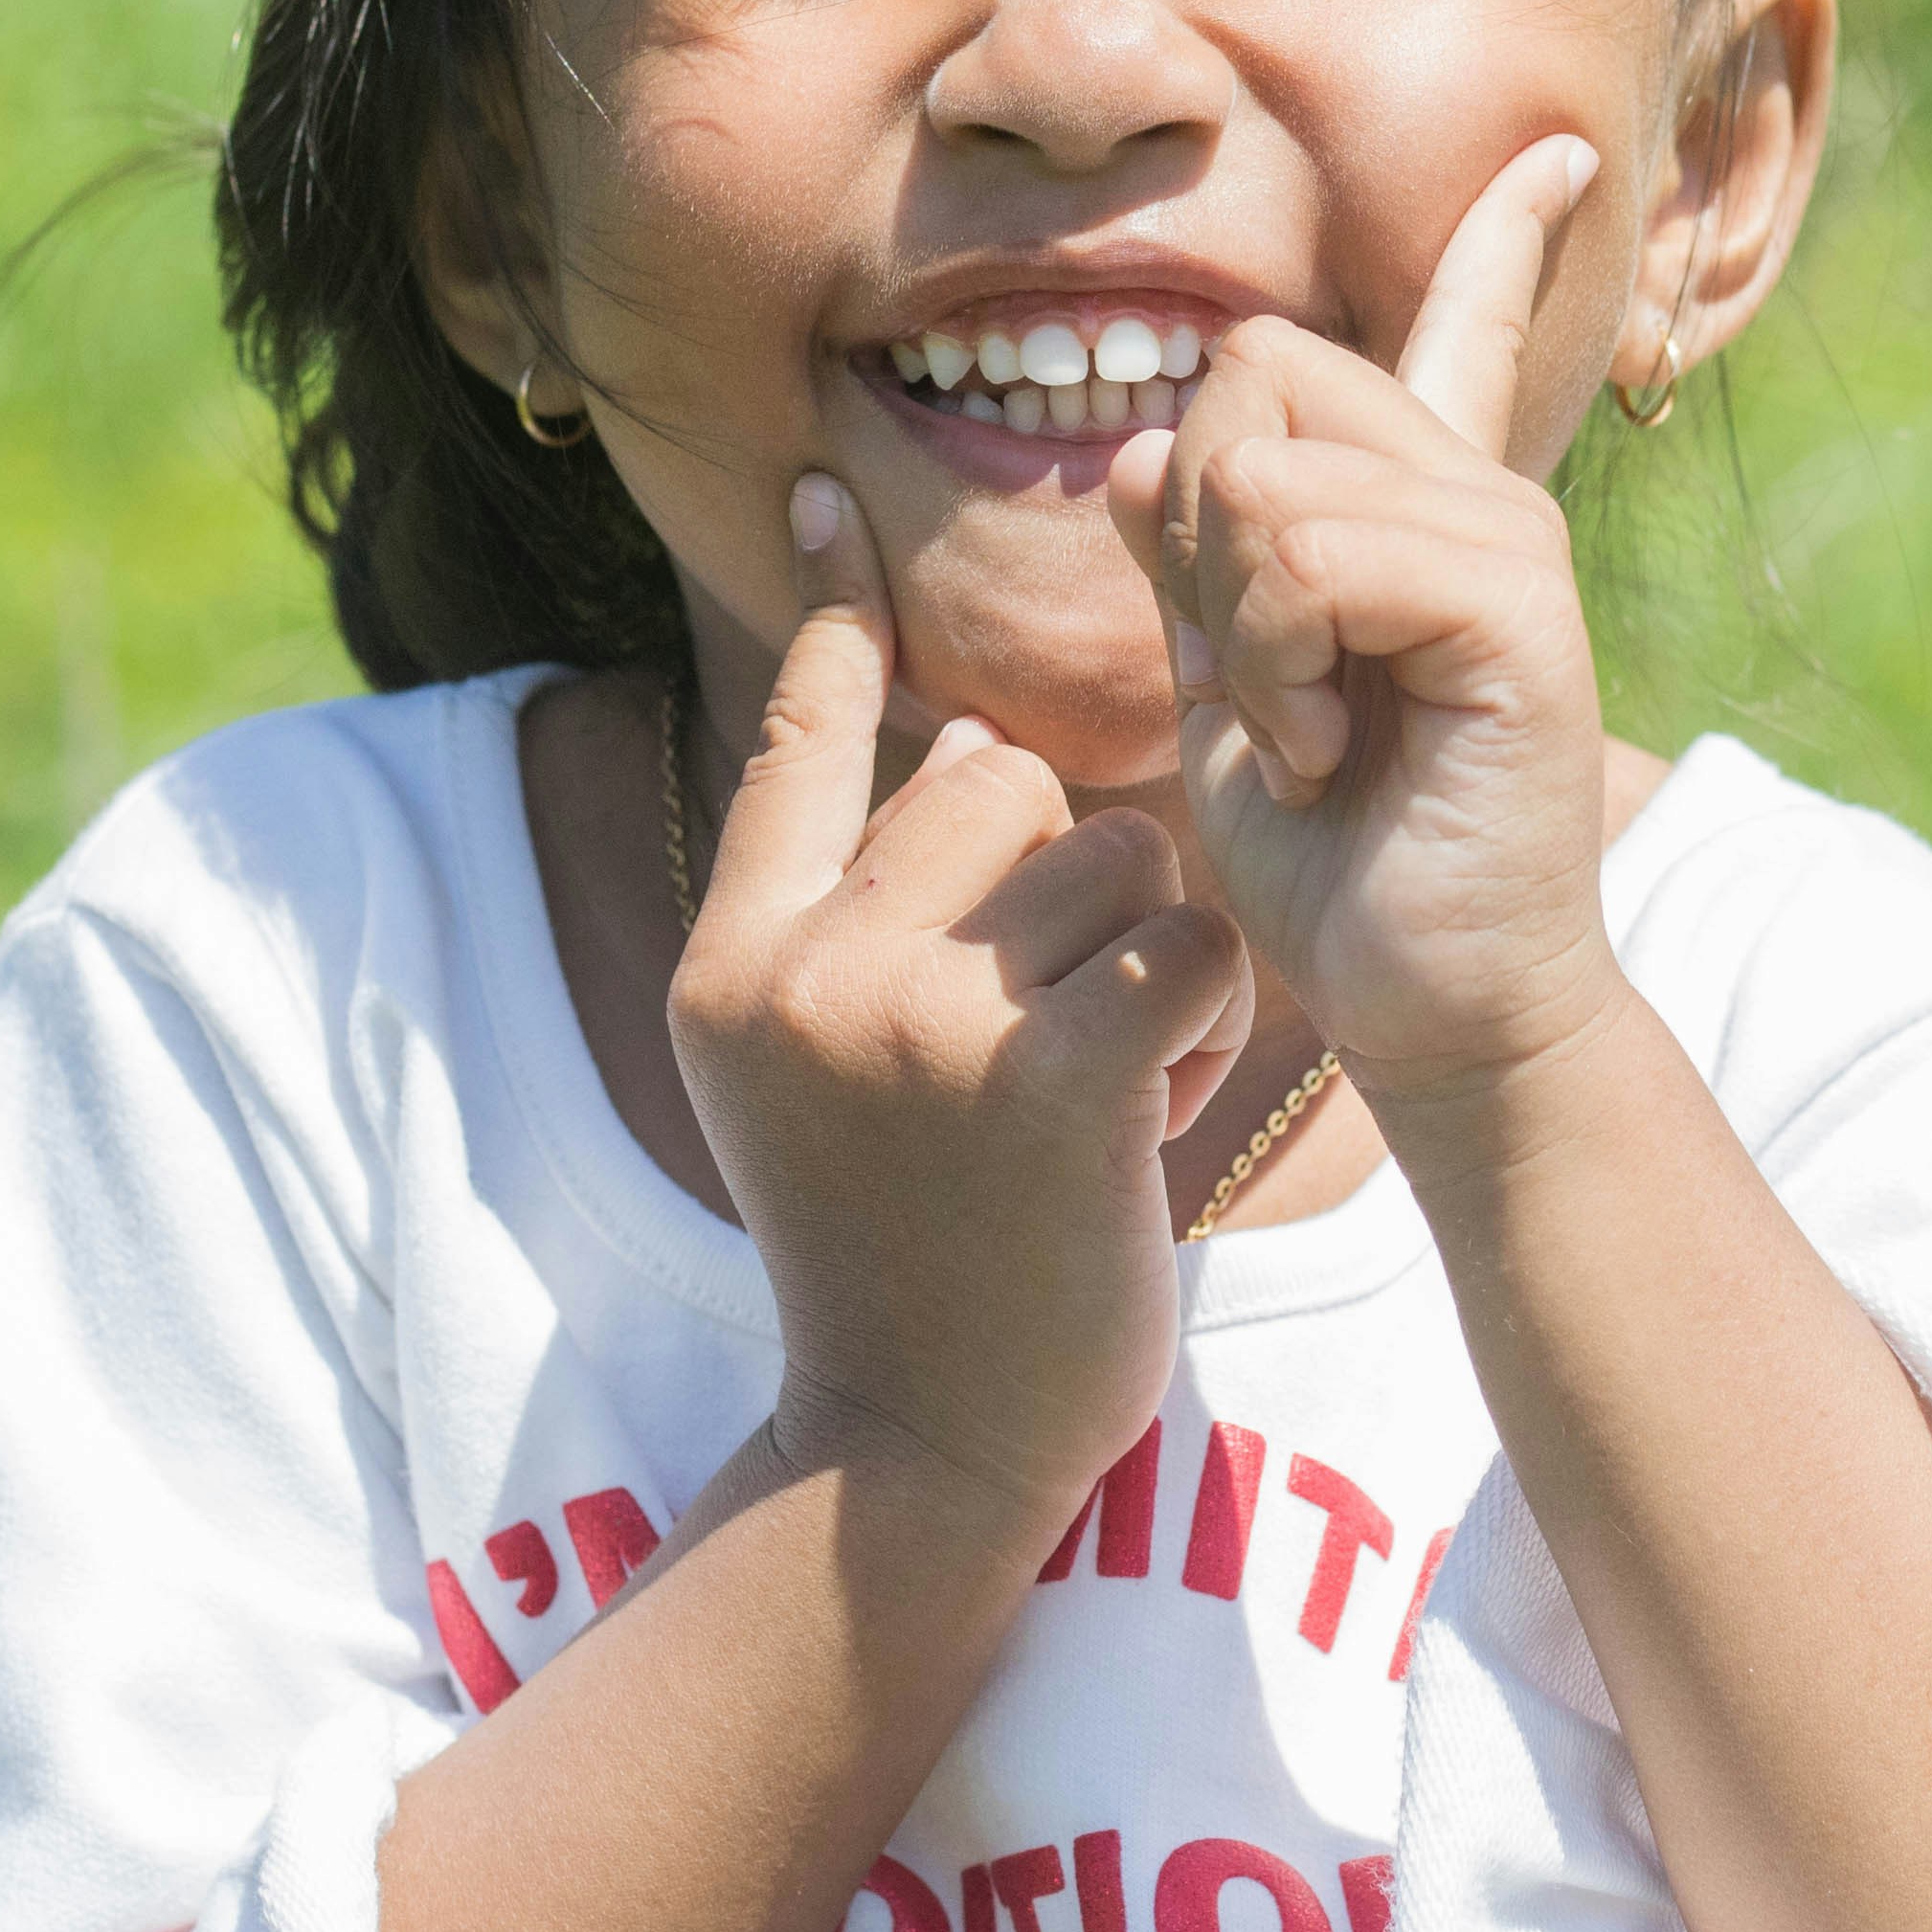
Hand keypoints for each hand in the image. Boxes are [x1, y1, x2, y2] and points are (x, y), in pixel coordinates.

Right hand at [667, 481, 1257, 1524]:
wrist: (921, 1446)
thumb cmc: (898, 1246)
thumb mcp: (804, 1071)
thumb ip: (841, 914)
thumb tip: (941, 735)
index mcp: (737, 959)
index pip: (797, 740)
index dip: (830, 616)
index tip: (824, 485)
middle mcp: (807, 971)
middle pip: (995, 776)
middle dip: (1057, 878)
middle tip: (1034, 1036)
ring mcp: (921, 1022)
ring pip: (1109, 850)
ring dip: (1135, 956)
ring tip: (1082, 1092)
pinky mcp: (1051, 1079)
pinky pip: (1183, 941)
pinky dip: (1194, 1022)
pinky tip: (1145, 1119)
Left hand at [1108, 135, 1629, 1109]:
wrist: (1425, 1004)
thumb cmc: (1333, 863)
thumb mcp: (1226, 695)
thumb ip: (1192, 568)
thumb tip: (1140, 448)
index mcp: (1422, 508)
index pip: (1466, 329)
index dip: (1504, 238)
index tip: (1555, 154)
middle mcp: (1478, 499)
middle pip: (1257, 367)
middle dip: (1202, 527)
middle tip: (1268, 680)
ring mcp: (1506, 542)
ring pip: (1270, 475)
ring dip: (1238, 631)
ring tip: (1311, 733)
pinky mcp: (1514, 609)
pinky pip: (1319, 552)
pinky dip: (1281, 662)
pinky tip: (1334, 747)